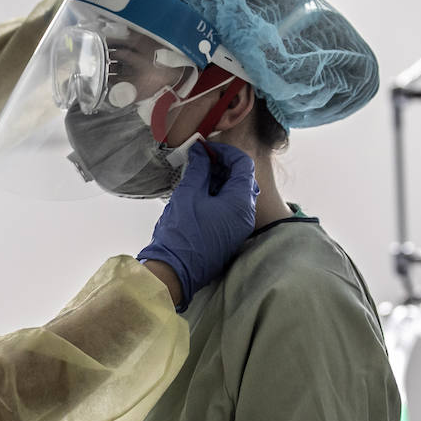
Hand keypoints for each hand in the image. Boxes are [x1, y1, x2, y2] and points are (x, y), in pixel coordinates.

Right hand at [138, 142, 258, 308]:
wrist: (174, 271)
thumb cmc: (181, 233)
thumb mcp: (189, 193)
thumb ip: (199, 169)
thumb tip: (201, 152)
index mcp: (240, 203)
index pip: (244, 165)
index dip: (225, 152)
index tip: (206, 149)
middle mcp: (246, 216)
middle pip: (243, 180)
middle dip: (223, 166)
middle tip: (201, 161)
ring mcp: (240, 229)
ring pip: (237, 195)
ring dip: (220, 181)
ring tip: (197, 176)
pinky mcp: (230, 237)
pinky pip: (232, 210)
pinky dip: (219, 197)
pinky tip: (200, 194)